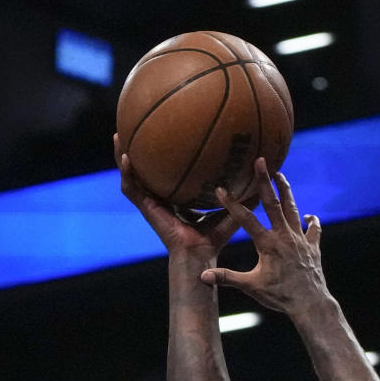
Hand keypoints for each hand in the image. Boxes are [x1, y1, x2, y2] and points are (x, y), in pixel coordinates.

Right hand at [114, 134, 240, 258]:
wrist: (199, 255)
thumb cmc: (214, 238)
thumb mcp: (229, 211)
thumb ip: (242, 195)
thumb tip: (261, 175)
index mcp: (178, 198)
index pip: (169, 174)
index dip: (165, 156)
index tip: (164, 135)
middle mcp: (162, 198)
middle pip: (147, 170)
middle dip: (140, 150)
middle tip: (134, 126)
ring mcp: (152, 203)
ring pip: (132, 176)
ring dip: (122, 156)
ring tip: (118, 135)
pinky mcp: (147, 209)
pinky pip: (132, 189)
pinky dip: (127, 173)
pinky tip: (126, 157)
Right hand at [198, 158, 326, 312]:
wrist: (311, 305)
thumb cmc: (280, 297)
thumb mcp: (252, 287)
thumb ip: (227, 278)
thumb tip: (202, 277)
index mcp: (268, 244)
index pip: (245, 219)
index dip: (231, 203)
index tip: (220, 188)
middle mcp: (285, 237)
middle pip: (273, 203)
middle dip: (264, 181)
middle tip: (260, 160)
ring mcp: (301, 240)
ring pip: (293, 209)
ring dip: (286, 191)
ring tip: (280, 175)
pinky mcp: (313, 247)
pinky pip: (313, 229)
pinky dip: (311, 220)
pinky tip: (307, 215)